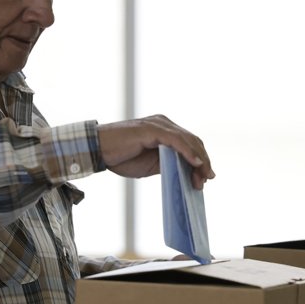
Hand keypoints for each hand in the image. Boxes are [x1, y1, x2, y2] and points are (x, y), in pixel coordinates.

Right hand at [96, 115, 214, 188]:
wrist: (98, 150)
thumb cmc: (120, 157)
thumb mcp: (150, 164)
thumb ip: (167, 164)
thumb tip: (186, 173)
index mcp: (164, 129)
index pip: (189, 143)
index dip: (201, 160)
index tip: (204, 178)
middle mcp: (164, 123)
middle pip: (193, 141)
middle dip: (203, 162)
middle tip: (206, 180)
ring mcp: (159, 124)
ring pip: (188, 140)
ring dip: (199, 160)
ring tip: (203, 177)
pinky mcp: (152, 129)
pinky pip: (176, 140)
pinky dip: (188, 152)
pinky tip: (196, 164)